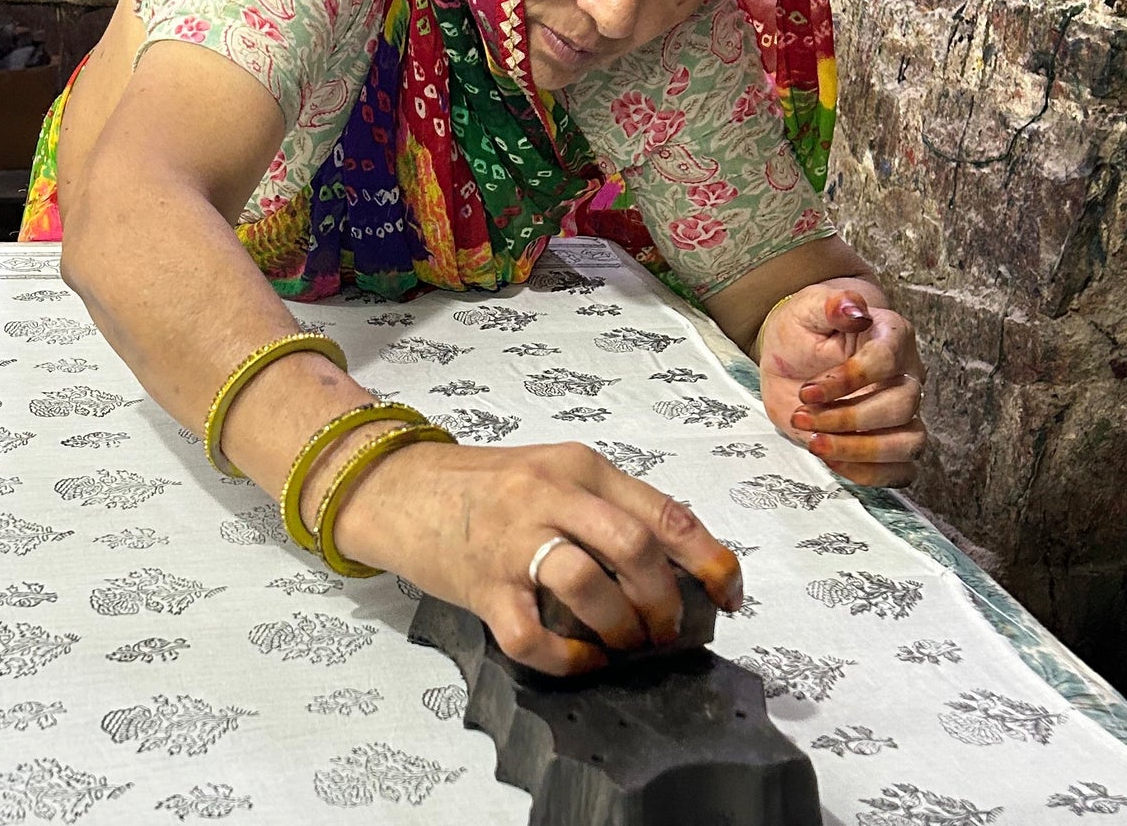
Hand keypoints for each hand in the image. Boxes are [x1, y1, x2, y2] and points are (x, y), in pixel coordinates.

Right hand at [333, 440, 743, 676]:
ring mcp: (512, 540)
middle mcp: (550, 495)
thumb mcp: (552, 472)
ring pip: (589, 588)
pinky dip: (567, 657)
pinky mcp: (480, 585)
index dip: (710, 561)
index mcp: (580, 466)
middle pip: (635, 550)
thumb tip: (678, 563)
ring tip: (623, 646)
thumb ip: (607, 505)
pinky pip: (531, 635)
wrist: (398, 487)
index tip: (728, 595)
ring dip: (621, 629)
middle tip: (664, 631)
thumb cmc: (484, 486)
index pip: (666, 512)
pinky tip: (580, 659)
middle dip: (665, 603)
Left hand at [755, 284, 925, 486]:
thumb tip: (854, 308)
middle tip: (802, 417)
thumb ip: (831, 304)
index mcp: (891, 336)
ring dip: (860, 450)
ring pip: (909, 443)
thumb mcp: (807, 309)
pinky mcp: (887, 440)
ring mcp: (901, 412)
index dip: (849, 379)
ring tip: (815, 444)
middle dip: (848, 419)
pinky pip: (901, 471)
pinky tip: (831, 460)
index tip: (807, 391)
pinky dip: (869, 474)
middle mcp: (905, 375)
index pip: (886, 361)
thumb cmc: (805, 329)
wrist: (795, 357)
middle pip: (901, 407)